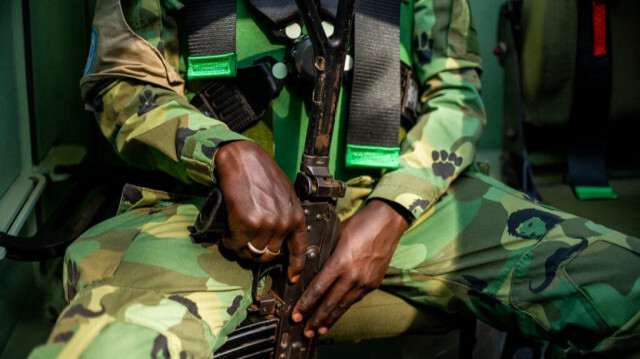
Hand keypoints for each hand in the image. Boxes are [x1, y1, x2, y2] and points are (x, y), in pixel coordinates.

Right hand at [214, 140, 306, 281]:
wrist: (243, 160)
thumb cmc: (262, 174)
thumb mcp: (285, 195)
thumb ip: (286, 216)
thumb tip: (281, 237)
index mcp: (296, 216)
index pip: (299, 249)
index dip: (295, 266)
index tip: (292, 276)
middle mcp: (283, 223)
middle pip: (270, 254)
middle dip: (257, 251)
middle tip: (247, 242)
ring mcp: (265, 224)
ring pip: (252, 252)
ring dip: (242, 247)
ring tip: (236, 235)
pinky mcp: (246, 223)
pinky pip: (236, 244)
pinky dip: (230, 242)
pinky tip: (228, 232)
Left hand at [291, 199, 408, 336]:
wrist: (387, 222)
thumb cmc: (360, 224)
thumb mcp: (336, 237)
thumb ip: (325, 255)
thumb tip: (312, 268)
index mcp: (340, 262)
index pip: (318, 289)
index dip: (306, 305)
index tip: (296, 314)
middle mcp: (353, 276)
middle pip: (330, 303)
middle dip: (315, 319)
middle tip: (305, 330)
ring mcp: (365, 281)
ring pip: (343, 306)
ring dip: (330, 319)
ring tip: (319, 329)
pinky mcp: (373, 283)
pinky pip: (355, 299)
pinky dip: (344, 308)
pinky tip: (336, 313)